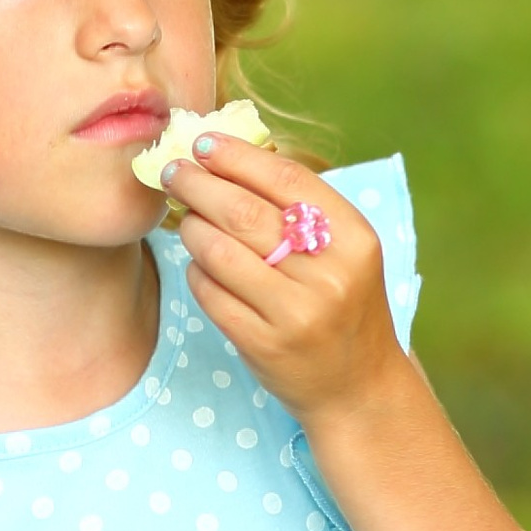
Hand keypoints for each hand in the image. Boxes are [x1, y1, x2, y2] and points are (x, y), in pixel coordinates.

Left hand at [160, 137, 401, 432]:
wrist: (358, 386)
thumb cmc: (344, 305)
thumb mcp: (345, 252)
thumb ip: (301, 208)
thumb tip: (231, 156)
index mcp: (353, 239)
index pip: (287, 180)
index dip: (239, 156)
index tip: (205, 143)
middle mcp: (328, 274)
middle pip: (244, 211)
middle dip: (198, 184)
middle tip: (172, 170)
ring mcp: (296, 313)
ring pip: (219, 251)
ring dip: (192, 228)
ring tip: (185, 219)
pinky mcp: (263, 344)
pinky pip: (210, 293)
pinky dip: (196, 272)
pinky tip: (199, 265)